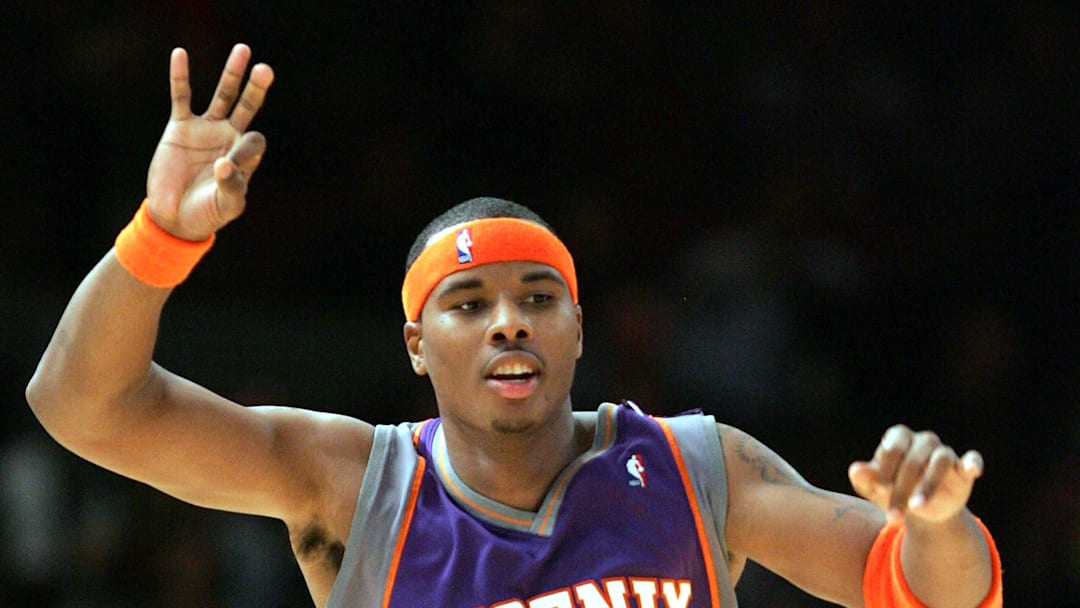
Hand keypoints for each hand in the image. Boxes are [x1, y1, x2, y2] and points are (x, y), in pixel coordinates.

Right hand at [145, 44, 273, 240]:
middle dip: (256, 89)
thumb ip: (232, 187)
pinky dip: (180, 77)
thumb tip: (224, 164)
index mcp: (245, 157)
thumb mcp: (226, 206)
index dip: (246, 149)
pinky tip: (180, 54)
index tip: (226, 168)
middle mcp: (229, 138)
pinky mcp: (180, 127)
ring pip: (222, 96)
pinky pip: (181, 97)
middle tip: (265, 70)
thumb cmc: (207, 213)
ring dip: (232, 75)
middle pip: (247, 106)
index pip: (254, 142)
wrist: (174, 217)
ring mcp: (206, 129)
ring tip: (243, 51)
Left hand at [848, 424, 983, 523]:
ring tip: (916, 507)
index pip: (893, 447)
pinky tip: (971, 469)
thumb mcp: (875, 489)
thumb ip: (866, 479)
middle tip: (894, 513)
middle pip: (914, 459)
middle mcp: (923, 441)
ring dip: (928, 485)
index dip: (886, 469)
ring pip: (940, 460)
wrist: (918, 511)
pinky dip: (973, 463)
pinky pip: (972, 460)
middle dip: (902, 488)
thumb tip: (855, 470)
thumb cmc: (891, 491)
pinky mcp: (963, 468)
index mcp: (898, 438)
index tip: (880, 490)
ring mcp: (945, 453)